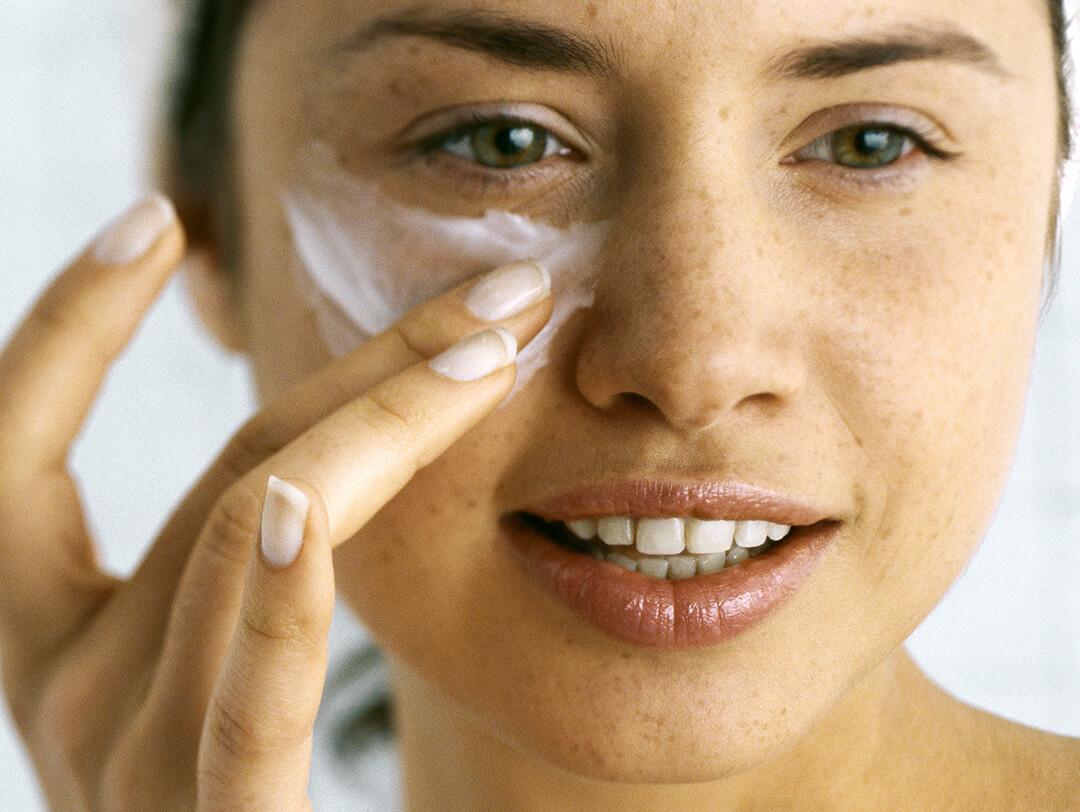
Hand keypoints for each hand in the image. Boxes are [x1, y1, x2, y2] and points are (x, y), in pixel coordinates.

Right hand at [0, 195, 552, 809]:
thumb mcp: (220, 669)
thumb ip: (246, 575)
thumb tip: (320, 450)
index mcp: (60, 652)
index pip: (17, 455)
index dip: (64, 326)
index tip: (157, 217)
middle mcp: (67, 702)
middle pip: (227, 468)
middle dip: (361, 357)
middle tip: (498, 287)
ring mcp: (130, 772)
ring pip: (256, 530)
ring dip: (384, 419)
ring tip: (500, 341)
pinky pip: (248, 691)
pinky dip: (279, 588)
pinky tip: (315, 502)